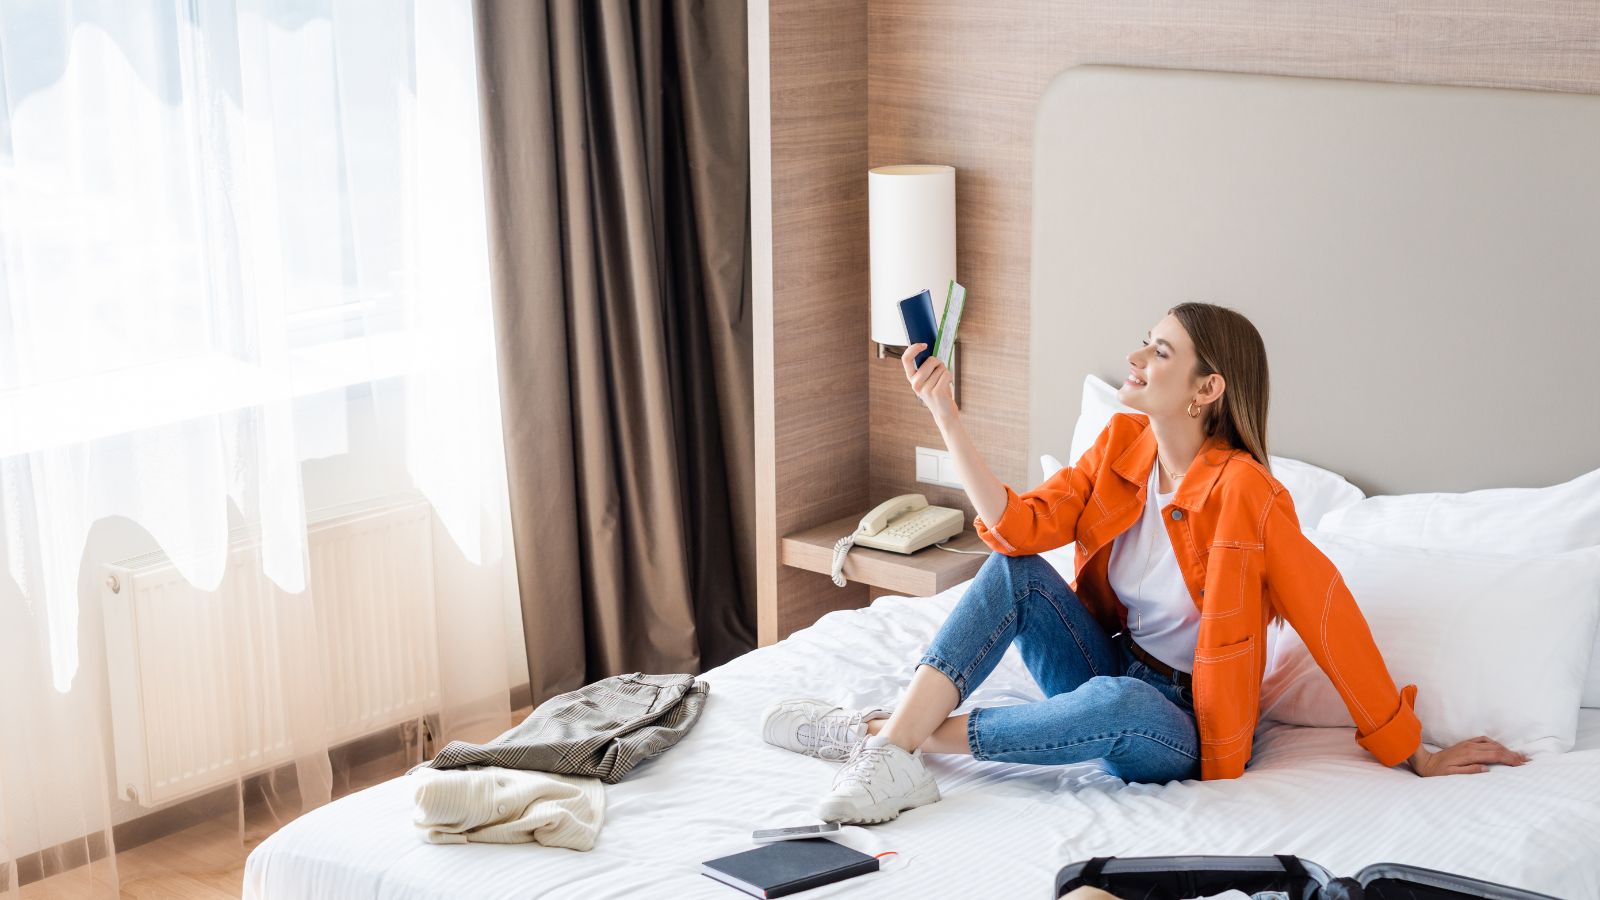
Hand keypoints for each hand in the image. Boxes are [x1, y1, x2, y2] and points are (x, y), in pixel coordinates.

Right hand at [900, 343, 955, 418]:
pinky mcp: (937, 392)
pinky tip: (947, 386)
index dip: (913, 348)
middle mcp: (915, 384)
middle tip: (940, 373)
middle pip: (931, 360)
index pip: (906, 359)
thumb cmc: (938, 391)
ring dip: (945, 372)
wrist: (944, 413)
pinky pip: (947, 374)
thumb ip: (926, 366)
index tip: (924, 344)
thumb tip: (931, 346)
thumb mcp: (928, 379)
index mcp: (911, 378)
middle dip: (939, 363)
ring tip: (943, 383)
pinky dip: (950, 377)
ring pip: (941, 367)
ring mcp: (925, 389)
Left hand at [1408, 735, 1528, 776]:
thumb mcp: (1451, 775)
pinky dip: (1495, 744)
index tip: (1521, 763)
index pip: (1494, 755)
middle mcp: (1470, 747)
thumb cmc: (1437, 772)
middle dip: (1512, 754)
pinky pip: (1484, 740)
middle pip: (1496, 749)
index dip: (1509, 759)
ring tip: (1518, 755)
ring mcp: (1468, 744)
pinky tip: (1500, 748)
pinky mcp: (1465, 744)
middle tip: (1526, 760)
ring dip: (1506, 749)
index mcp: (1469, 755)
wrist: (1425, 761)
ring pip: (1492, 744)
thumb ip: (1469, 771)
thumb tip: (1486, 770)